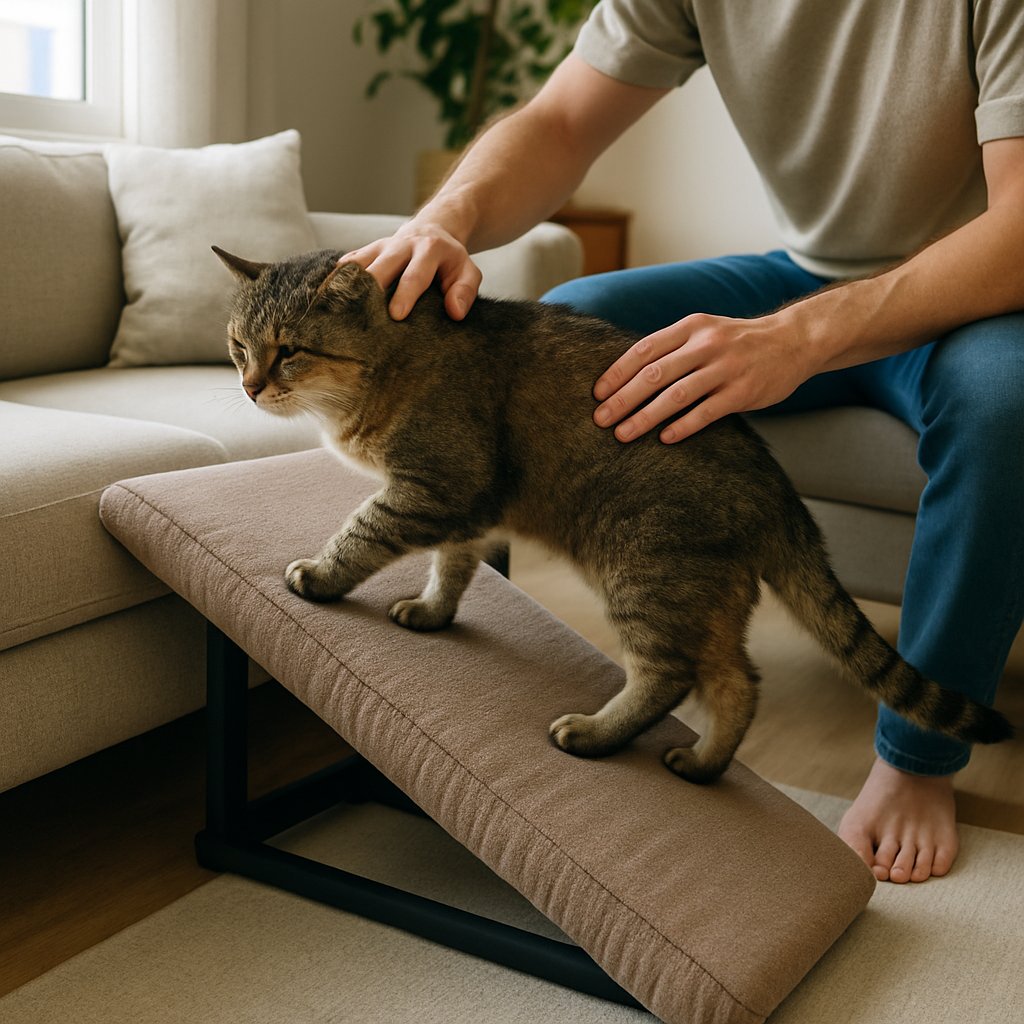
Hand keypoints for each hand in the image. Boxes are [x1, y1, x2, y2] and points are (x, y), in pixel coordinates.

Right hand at [340, 221, 481, 321]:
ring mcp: (379, 247)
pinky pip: (346, 264)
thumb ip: (465, 290)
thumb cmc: (450, 262)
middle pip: (380, 267)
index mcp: (428, 250)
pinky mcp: (364, 251)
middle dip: (369, 291)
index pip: (415, 275)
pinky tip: (322, 299)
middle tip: (359, 316)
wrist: (431, 232)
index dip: (405, 295)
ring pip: (358, 265)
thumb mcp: (468, 272)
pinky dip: (334, 280)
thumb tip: (455, 312)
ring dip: (347, 285)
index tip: (396, 315)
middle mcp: (400, 245)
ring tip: (334, 310)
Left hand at [592, 311, 814, 442]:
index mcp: (690, 327)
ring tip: (622, 434)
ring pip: (675, 395)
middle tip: (600, 420)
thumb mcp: (704, 331)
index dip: (617, 373)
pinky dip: (682, 427)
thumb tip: (627, 375)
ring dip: (644, 417)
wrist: (793, 340)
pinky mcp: (742, 392)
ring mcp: (725, 368)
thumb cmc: (737, 342)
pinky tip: (663, 439)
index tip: (597, 394)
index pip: (644, 350)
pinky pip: (705, 412)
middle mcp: (705, 345)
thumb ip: (672, 348)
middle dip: (622, 399)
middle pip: (654, 374)